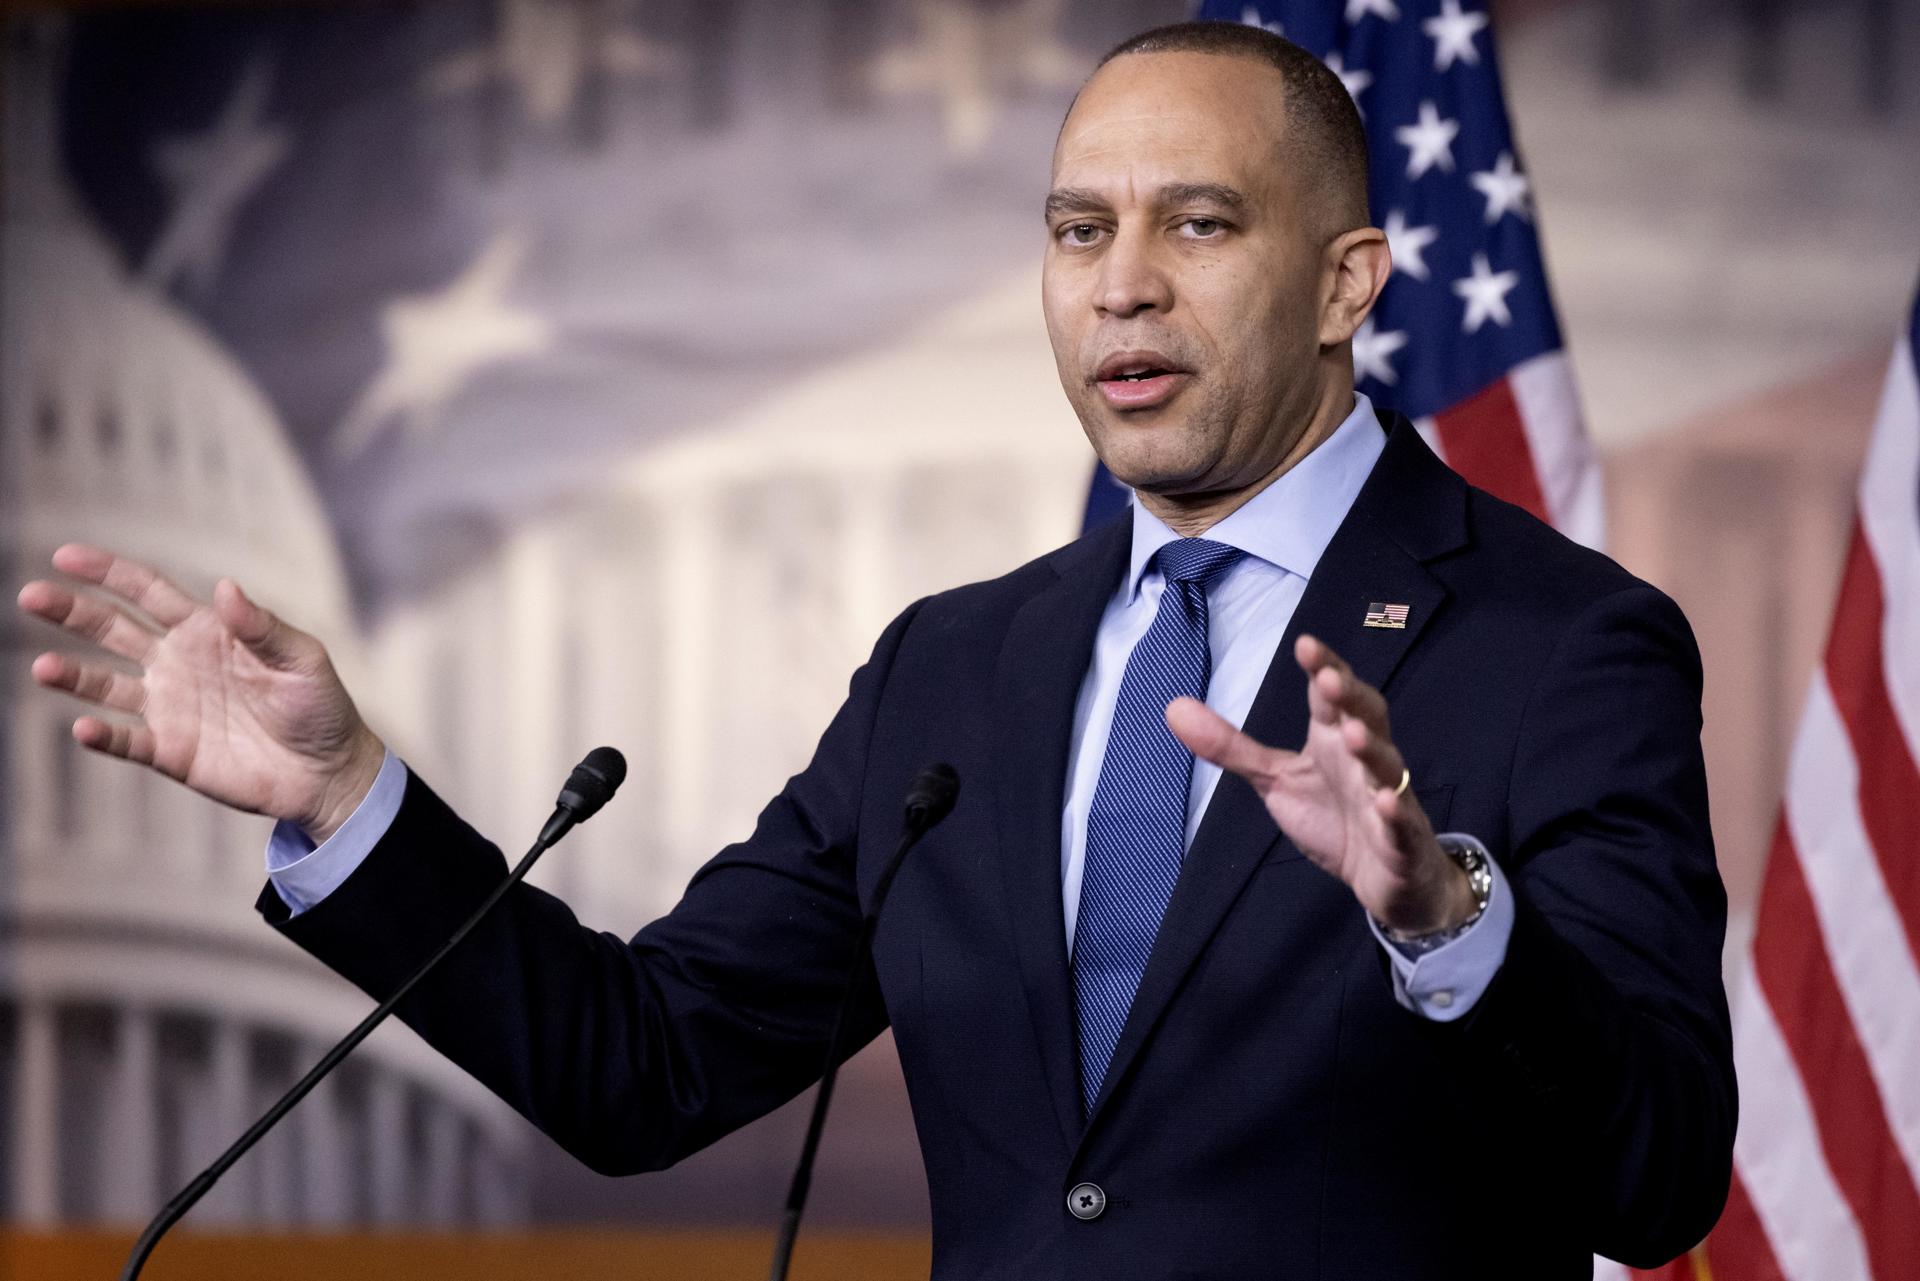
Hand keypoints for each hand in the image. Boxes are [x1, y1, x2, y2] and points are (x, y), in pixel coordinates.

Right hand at [15, 544, 385, 843]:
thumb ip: (262, 627)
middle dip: (72, 612)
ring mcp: (170, 708)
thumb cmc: (319, 706)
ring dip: (75, 677)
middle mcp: (177, 663)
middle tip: (32, 596)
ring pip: (107, 686)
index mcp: (206, 630)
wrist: (329, 771)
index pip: (148, 592)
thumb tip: (224, 588)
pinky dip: (105, 737)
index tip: (65, 556)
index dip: (108, 573)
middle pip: (113, 631)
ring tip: (44, 668)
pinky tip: (84, 729)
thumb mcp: (300, 659)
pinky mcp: (171, 752)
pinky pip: (128, 742)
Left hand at [1166, 634, 1475, 934]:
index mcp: (1333, 739)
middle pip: (1366, 718)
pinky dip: (1394, 812)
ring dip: (1372, 751)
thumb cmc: (1333, 817)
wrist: (1384, 877)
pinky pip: (1400, 824)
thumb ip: (1230, 746)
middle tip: (1328, 678)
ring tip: (1353, 735)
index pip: (1330, 697)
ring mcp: (1389, 798)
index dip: (1323, 668)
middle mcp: (1365, 760)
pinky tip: (1384, 802)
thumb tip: (1173, 706)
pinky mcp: (1401, 841)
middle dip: (1350, 696)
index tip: (1305, 644)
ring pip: (1386, 768)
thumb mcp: (1275, 779)